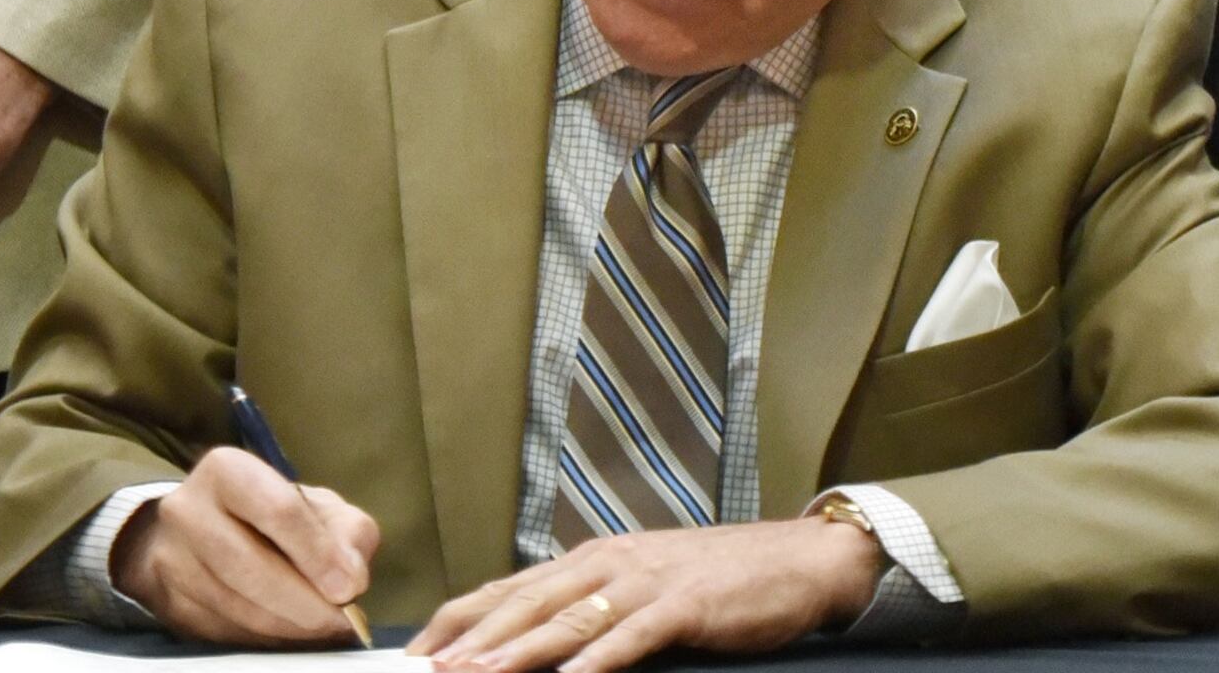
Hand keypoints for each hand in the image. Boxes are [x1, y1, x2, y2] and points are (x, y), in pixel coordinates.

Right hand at [114, 447, 380, 645]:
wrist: (200, 534)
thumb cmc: (270, 517)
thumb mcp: (316, 506)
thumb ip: (346, 531)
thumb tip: (350, 577)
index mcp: (227, 471)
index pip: (277, 510)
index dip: (318, 554)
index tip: (349, 588)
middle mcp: (187, 511)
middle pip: (250, 567)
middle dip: (305, 602)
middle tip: (341, 620)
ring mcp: (172, 561)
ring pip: (236, 607)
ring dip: (288, 626)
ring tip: (321, 626)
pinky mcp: (170, 605)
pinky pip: (224, 632)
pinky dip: (266, 639)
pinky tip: (288, 632)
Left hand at [417, 515, 882, 672]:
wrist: (800, 561)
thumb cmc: (720, 580)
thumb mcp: (645, 584)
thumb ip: (595, 606)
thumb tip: (541, 640)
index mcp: (595, 558)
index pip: (511, 587)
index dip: (461, 617)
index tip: (418, 649)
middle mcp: (610, 562)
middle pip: (525, 603)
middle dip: (470, 640)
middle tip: (427, 669)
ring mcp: (646, 582)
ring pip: (566, 621)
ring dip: (515, 652)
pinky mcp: (683, 607)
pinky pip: (628, 640)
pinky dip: (594, 664)